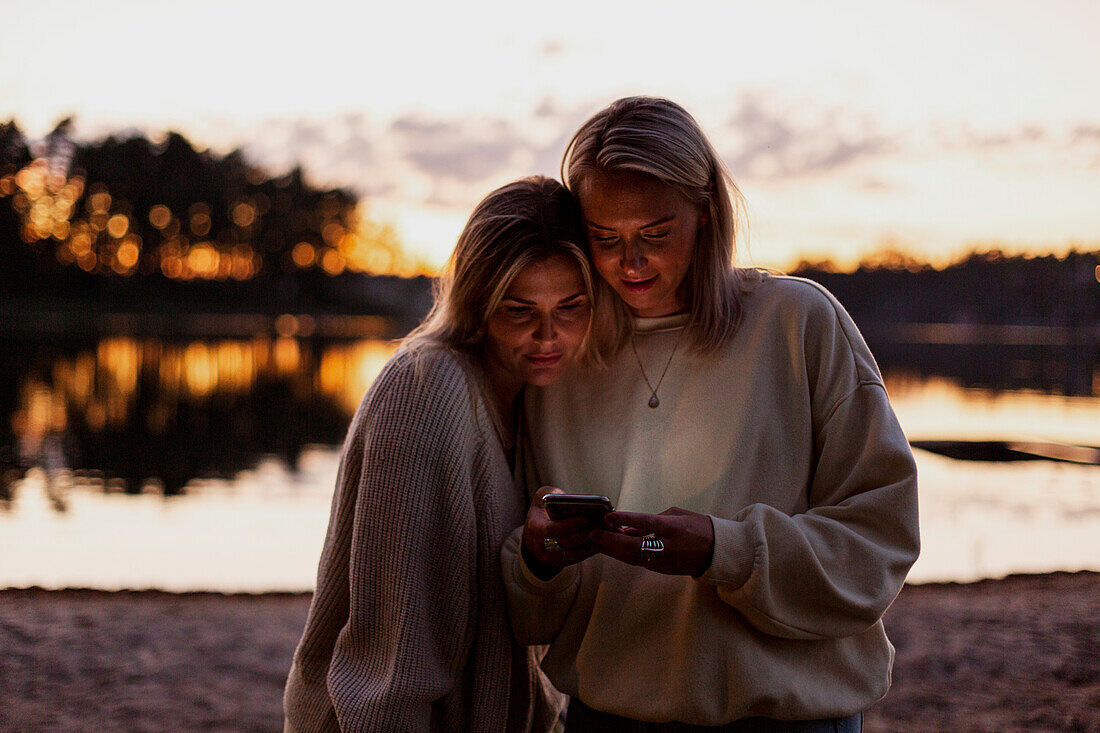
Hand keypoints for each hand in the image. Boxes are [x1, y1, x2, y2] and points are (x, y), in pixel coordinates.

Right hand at [521, 487, 600, 572]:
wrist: (536, 535)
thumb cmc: (542, 511)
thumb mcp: (540, 498)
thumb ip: (551, 494)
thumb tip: (568, 498)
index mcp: (535, 527)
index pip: (550, 529)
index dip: (568, 525)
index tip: (584, 519)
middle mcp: (543, 545)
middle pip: (566, 542)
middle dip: (585, 533)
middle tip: (603, 524)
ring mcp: (553, 556)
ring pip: (575, 552)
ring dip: (592, 541)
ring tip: (606, 529)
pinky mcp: (564, 561)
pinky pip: (581, 557)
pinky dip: (593, 547)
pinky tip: (604, 537)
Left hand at [589, 507, 714, 576]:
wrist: (717, 552)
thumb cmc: (697, 527)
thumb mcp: (676, 515)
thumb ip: (651, 521)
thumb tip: (627, 527)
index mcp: (674, 529)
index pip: (647, 523)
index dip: (627, 520)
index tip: (609, 516)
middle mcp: (668, 547)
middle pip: (635, 546)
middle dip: (612, 541)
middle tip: (593, 533)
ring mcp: (664, 562)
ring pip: (633, 558)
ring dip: (613, 550)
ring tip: (596, 541)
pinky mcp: (662, 570)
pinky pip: (639, 561)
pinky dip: (623, 555)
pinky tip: (611, 549)